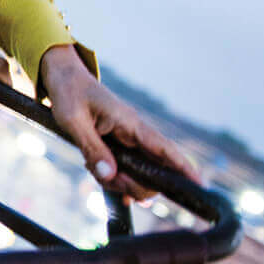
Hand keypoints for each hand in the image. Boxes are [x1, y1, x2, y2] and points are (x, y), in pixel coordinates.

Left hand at [40, 45, 198, 198]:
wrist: (63, 77)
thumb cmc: (69, 93)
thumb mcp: (73, 120)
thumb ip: (92, 148)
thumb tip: (110, 176)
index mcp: (130, 123)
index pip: (165, 149)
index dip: (184, 168)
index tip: (200, 186)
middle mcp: (135, 132)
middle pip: (153, 170)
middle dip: (134, 184)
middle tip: (105, 179)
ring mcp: (127, 139)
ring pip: (138, 173)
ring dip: (118, 181)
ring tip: (92, 167)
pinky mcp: (118, 143)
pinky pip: (125, 168)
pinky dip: (113, 177)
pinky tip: (104, 178)